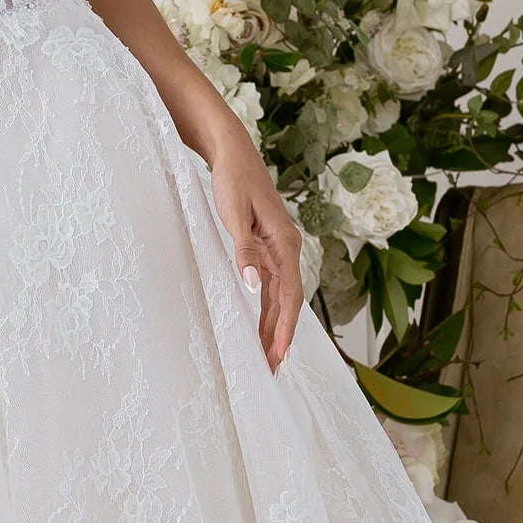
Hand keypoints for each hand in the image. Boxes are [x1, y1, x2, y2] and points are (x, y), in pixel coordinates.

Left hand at [208, 132, 303, 373]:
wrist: (232, 154)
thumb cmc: (234, 181)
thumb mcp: (235, 216)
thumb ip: (244, 251)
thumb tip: (253, 286)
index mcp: (284, 244)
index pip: (289, 295)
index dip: (286, 327)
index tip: (279, 353)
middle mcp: (286, 250)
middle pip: (287, 302)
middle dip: (280, 336)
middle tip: (270, 368)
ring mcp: (276, 250)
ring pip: (279, 297)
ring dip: (274, 326)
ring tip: (266, 356)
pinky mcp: (264, 248)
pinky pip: (269, 286)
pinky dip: (266, 308)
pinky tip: (261, 325)